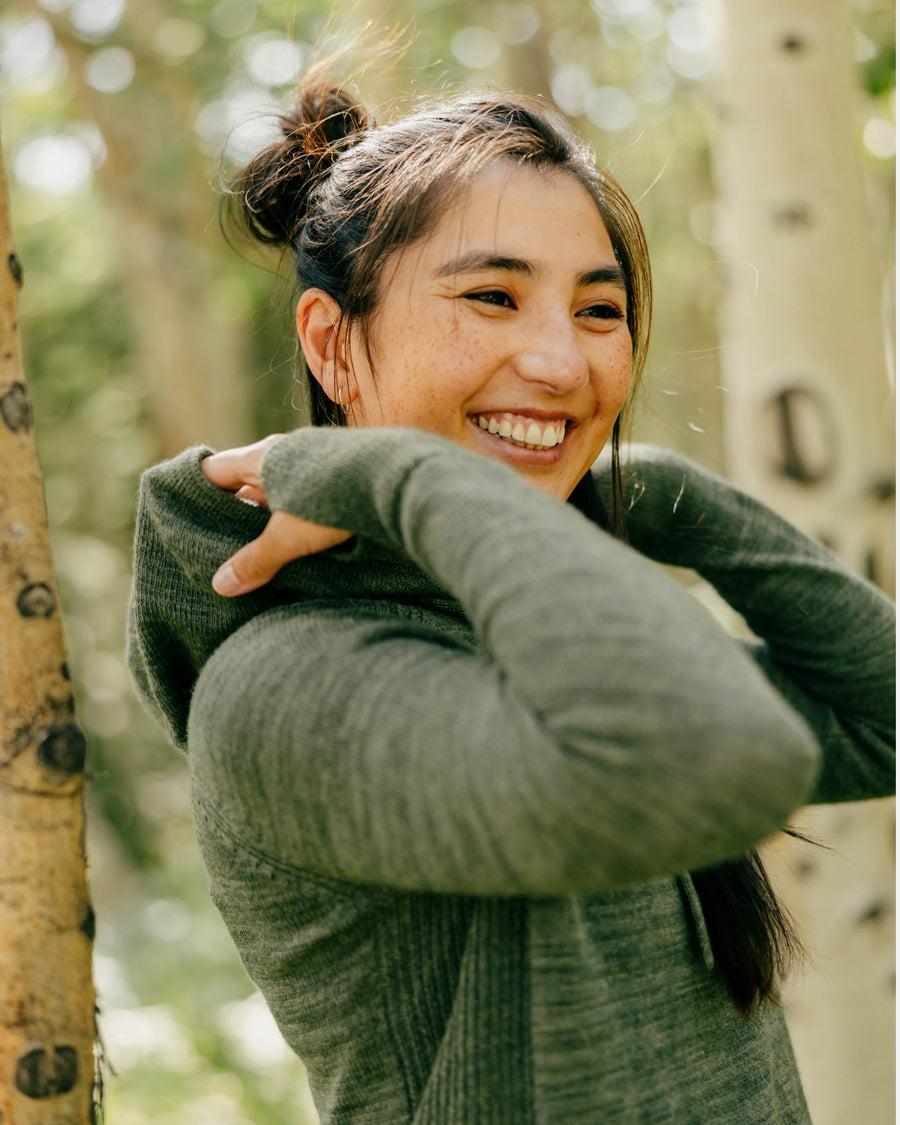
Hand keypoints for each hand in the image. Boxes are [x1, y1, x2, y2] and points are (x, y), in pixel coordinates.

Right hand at [201, 436, 351, 596]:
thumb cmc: (335, 501)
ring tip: (263, 540)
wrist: (397, 476)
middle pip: (247, 476)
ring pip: (279, 481)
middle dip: (235, 506)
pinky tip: (304, 529)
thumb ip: (256, 559)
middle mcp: (286, 448)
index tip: (187, 512)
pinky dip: (297, 505)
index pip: (215, 469)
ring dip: (270, 508)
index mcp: (262, 457)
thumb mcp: (290, 537)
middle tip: (223, 537)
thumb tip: (221, 585)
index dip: (198, 490)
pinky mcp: (341, 465)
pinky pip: (306, 484)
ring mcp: (315, 454)